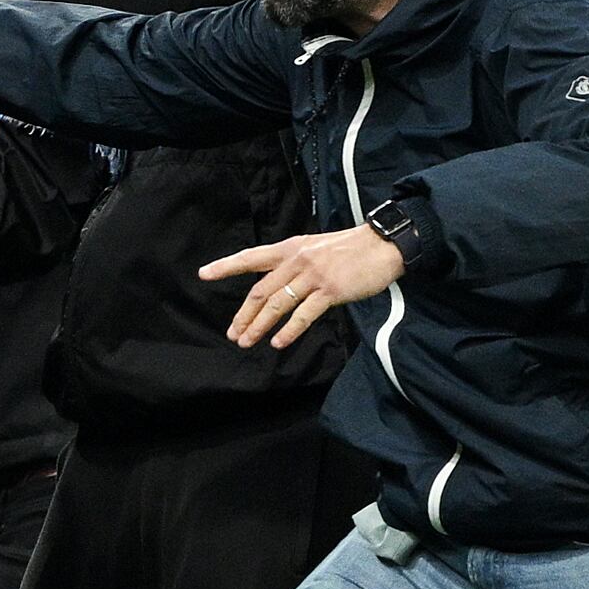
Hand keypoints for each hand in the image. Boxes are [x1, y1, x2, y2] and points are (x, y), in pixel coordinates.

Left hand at [200, 223, 407, 348]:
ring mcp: (313, 276)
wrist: (383, 245)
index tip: (204, 274)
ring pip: (277, 305)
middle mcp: (296, 261)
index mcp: (290, 248)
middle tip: (233, 334)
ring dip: (259, 326)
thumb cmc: (351, 249)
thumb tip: (278, 284)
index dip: (226, 266)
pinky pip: (303, 314)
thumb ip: (294, 263)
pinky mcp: (330, 291)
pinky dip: (289, 330)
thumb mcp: (315, 248)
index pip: (251, 257)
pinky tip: (279, 343)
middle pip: (260, 291)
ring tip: (246, 342)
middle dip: (243, 315)